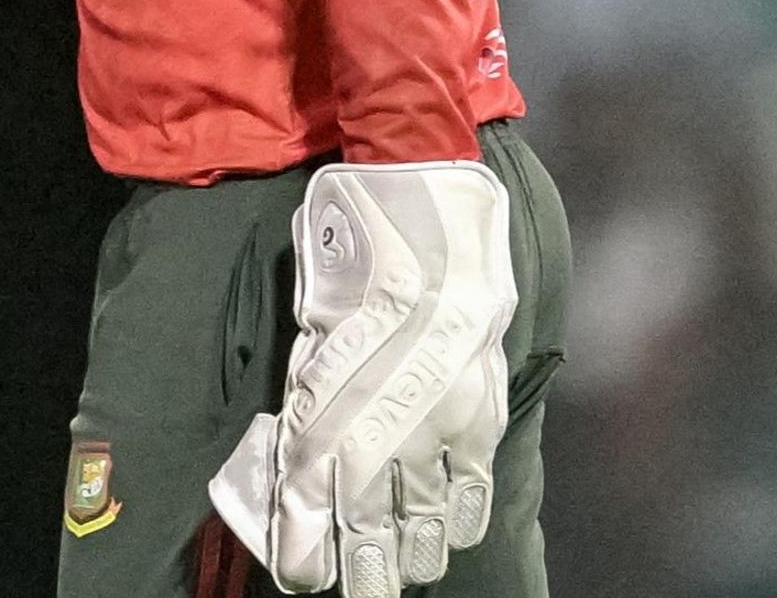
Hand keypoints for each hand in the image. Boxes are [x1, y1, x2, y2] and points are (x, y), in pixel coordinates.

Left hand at [209, 162, 517, 597]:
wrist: (427, 217)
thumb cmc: (350, 263)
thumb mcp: (307, 331)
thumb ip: (306, 401)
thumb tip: (295, 462)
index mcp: (331, 397)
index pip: (314, 491)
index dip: (306, 542)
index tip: (298, 576)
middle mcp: (388, 418)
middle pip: (371, 519)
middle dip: (360, 568)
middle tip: (351, 593)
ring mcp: (442, 419)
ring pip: (428, 514)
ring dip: (412, 553)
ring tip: (402, 575)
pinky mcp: (481, 409)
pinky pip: (475, 481)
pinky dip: (463, 517)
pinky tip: (452, 536)